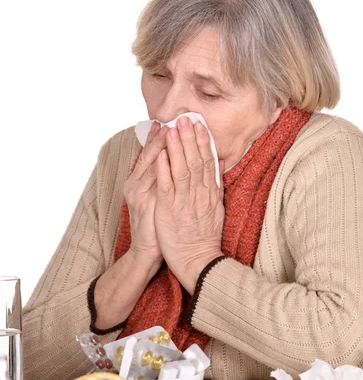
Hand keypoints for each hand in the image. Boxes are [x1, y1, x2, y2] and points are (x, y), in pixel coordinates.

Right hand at [124, 122, 167, 273]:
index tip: (166, 121)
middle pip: (151, 155)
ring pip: (151, 164)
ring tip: (170, 128)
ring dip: (161, 145)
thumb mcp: (158, 200)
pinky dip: (158, 167)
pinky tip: (162, 154)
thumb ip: (165, 182)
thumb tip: (174, 162)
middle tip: (173, 119)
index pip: (151, 154)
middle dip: (162, 136)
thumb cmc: (157, 226)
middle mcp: (137, 185)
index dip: (158, 138)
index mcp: (140, 182)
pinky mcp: (144, 205)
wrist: (148, 252)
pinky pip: (154, 183)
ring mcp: (140, 194)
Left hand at [154, 117, 224, 293]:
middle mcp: (199, 194)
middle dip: (190, 138)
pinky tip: (161, 154)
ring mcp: (184, 201)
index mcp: (210, 194)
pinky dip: (164, 168)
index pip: (208, 162)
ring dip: (177, 147)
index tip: (200, 126)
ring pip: (182, 168)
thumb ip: (215, 188)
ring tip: (173, 128)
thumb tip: (219, 166)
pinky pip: (167, 185)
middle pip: (196, 160)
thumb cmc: (205, 237)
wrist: (198, 261)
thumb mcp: (216, 210)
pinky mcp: (170, 209)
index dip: (204, 142)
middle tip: (186, 118)